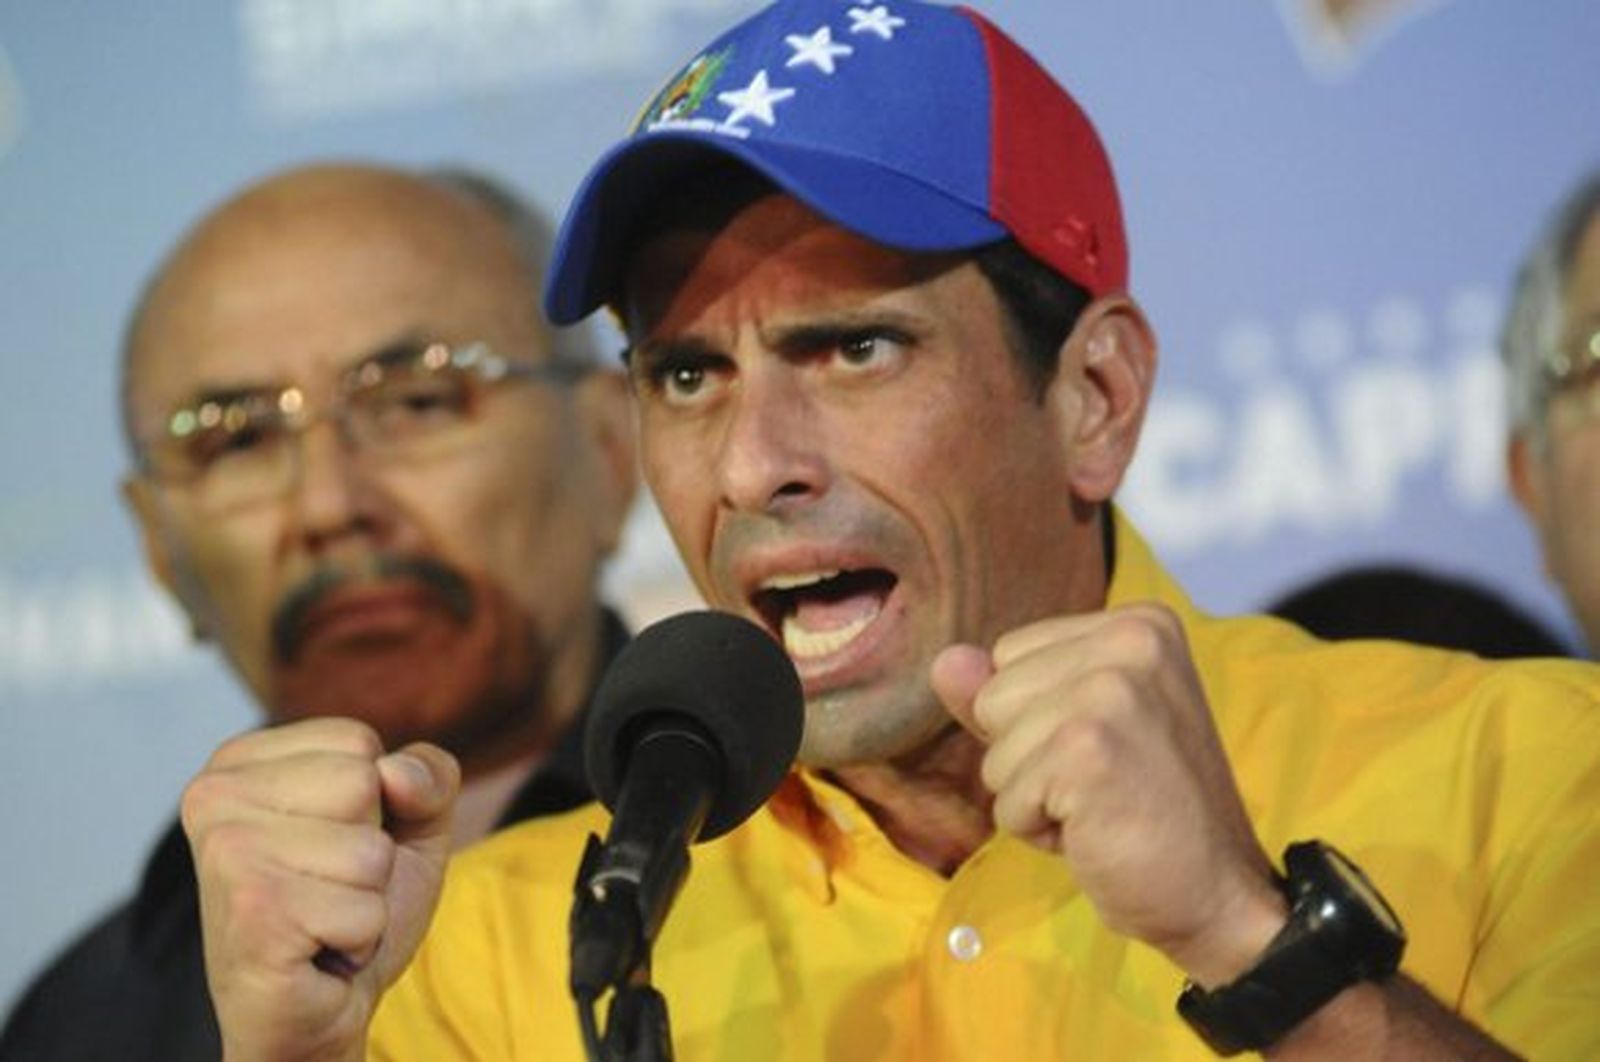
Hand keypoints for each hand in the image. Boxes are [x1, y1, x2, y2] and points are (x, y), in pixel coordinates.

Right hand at [180, 717, 459, 1061]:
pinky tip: (317, 951)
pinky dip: (361, 938)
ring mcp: (226, 855)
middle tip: (327, 889)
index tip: (331, 845)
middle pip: (363, 785)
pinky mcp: (251, 915)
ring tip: (322, 920)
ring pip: (370, 852)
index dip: (376, 802)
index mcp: (238, 763)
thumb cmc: (348, 910)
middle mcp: (214, 798)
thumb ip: (427, 776)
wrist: (312, 1012)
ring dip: (367, 899)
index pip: (357, 742)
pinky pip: (365, 911)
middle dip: (372, 849)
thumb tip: (396, 774)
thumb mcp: (409, 824)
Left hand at [932, 603, 1285, 985]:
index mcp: (1138, 622)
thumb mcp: (1076, 731)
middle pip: (993, 695)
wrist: (1217, 892)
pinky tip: (1097, 831)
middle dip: (1028, 755)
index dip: (1037, 718)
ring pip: (994, 749)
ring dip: (1033, 795)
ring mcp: (1111, 691)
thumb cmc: (1146, 809)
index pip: (1009, 655)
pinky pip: (1006, 796)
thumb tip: (944, 660)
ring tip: (1101, 806)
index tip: (1105, 749)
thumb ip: (1007, 690)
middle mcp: (1132, 641)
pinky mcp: (1088, 749)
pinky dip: (1038, 830)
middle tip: (1104, 783)